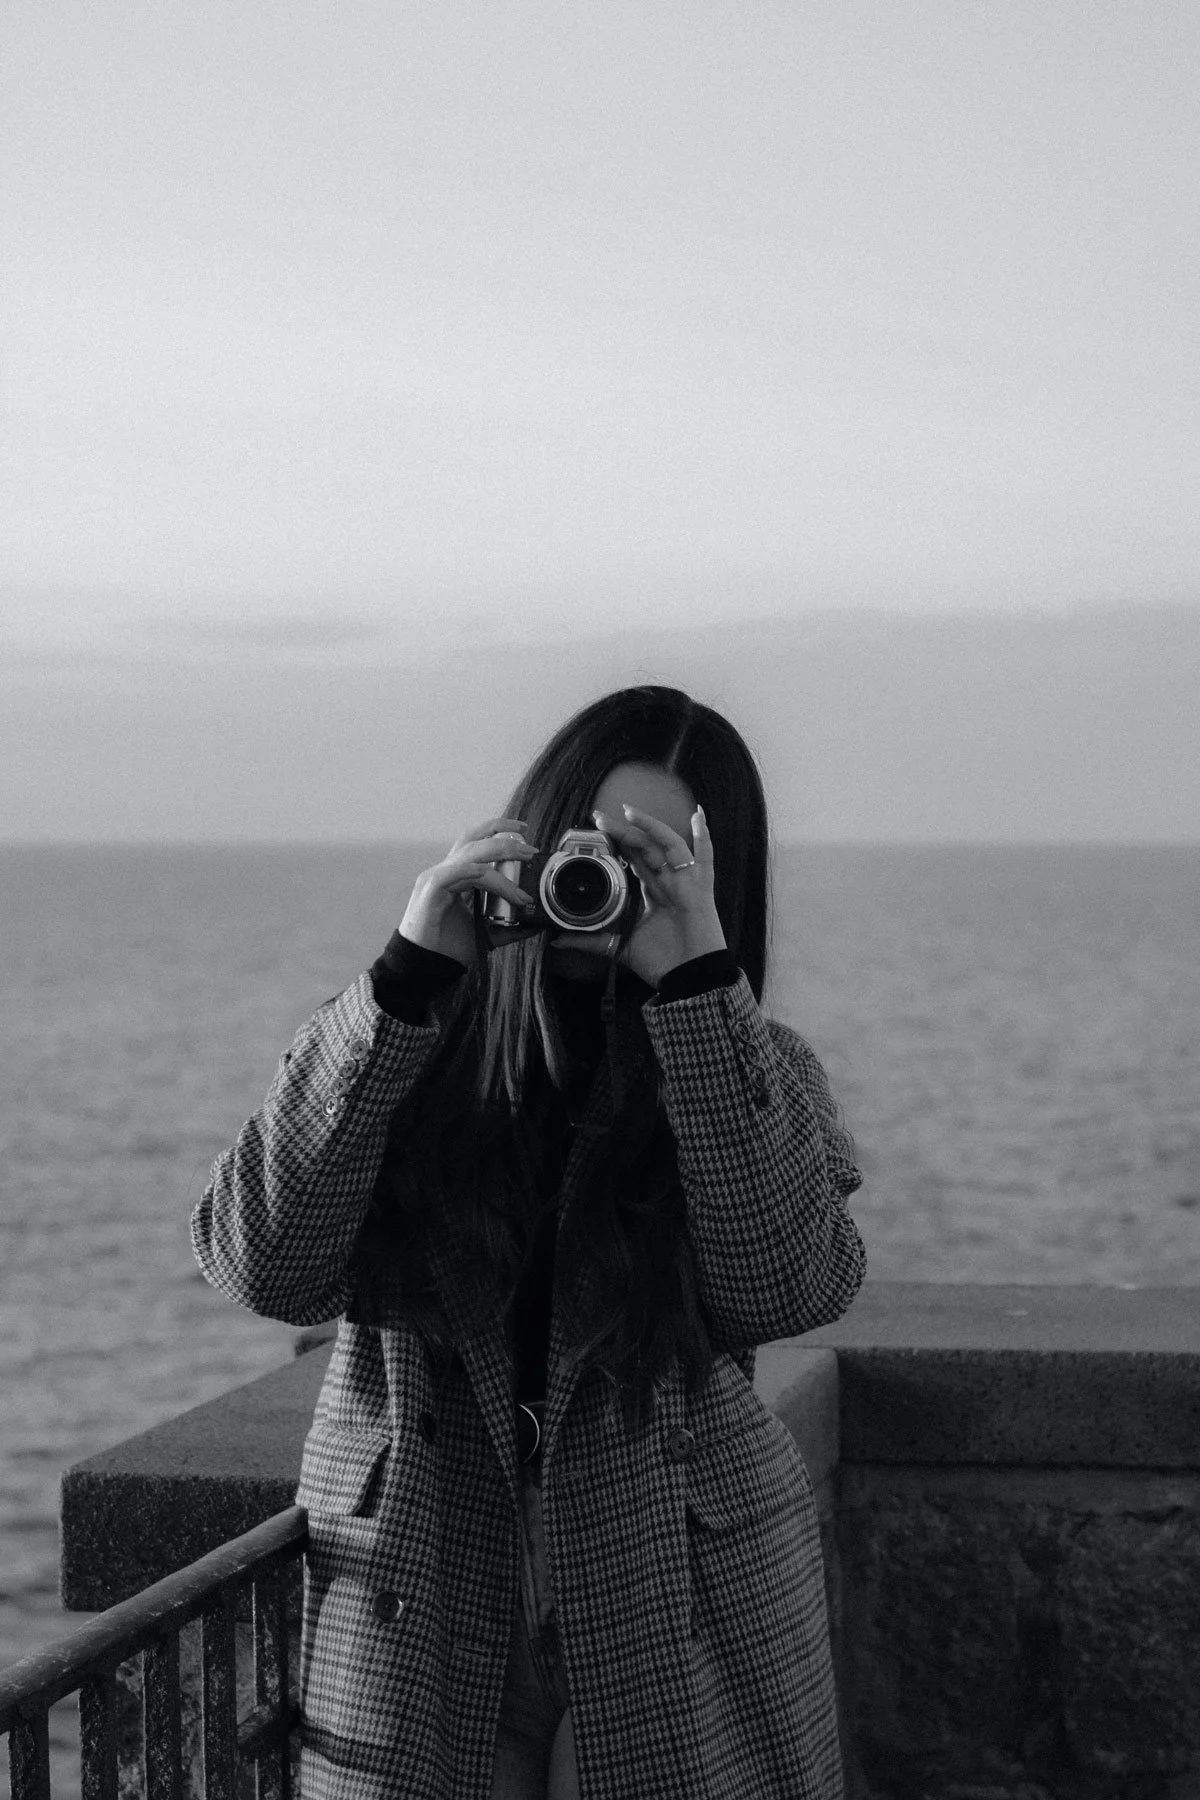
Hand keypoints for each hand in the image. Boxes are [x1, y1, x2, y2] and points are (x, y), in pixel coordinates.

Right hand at [399, 817, 539, 966]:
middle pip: (473, 839)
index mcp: (455, 875)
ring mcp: (436, 877)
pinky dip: (485, 877)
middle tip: (530, 849)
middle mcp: (444, 871)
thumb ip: (510, 925)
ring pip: (472, 855)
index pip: (475, 841)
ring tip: (524, 866)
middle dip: (505, 838)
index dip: (498, 831)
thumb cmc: (448, 948)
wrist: (424, 968)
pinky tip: (502, 885)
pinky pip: (461, 873)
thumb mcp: (488, 933)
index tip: (525, 834)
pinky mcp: (431, 889)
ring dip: (501, 857)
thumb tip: (537, 922)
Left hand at [550, 803, 726, 986]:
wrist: (689, 980)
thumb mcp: (619, 947)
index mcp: (653, 893)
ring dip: (649, 827)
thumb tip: (558, 940)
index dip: (617, 844)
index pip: (633, 860)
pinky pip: (704, 859)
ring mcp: (685, 884)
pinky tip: (698, 816)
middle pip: (645, 848)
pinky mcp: (700, 890)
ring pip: (667, 845)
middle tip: (599, 817)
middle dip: (623, 830)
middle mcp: (669, 883)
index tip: (596, 832)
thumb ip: (591, 942)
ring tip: (629, 811)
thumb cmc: (663, 963)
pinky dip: (704, 838)